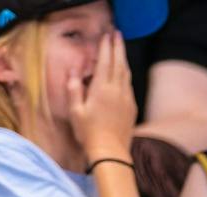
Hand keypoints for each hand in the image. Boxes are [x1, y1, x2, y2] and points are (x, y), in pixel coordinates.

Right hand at [67, 31, 135, 159]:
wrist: (111, 152)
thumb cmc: (89, 133)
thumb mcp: (75, 111)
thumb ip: (74, 89)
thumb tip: (74, 73)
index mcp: (101, 89)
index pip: (104, 62)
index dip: (105, 47)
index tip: (106, 36)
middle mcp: (116, 91)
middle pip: (119, 64)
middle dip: (118, 47)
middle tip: (117, 35)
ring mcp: (126, 99)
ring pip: (126, 74)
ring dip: (123, 60)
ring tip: (120, 50)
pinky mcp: (132, 108)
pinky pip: (129, 86)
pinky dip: (126, 75)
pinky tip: (124, 74)